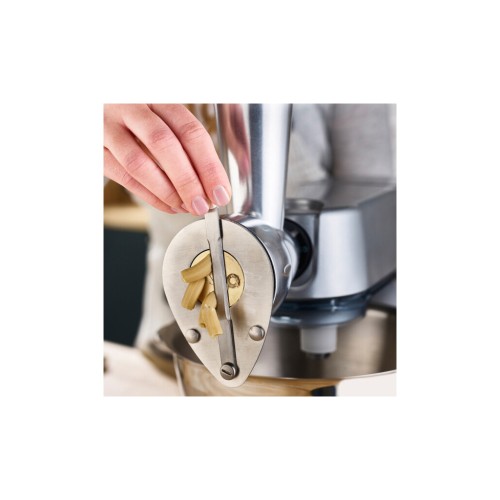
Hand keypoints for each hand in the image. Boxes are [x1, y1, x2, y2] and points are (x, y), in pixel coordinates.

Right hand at [104, 104, 231, 214]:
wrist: (95, 106)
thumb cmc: (135, 116)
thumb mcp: (162, 117)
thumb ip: (186, 144)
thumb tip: (212, 182)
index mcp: (157, 98)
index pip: (189, 131)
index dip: (208, 165)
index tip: (220, 190)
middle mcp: (131, 108)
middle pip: (165, 145)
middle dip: (188, 181)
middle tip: (203, 204)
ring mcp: (108, 127)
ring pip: (139, 163)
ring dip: (168, 191)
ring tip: (185, 207)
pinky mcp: (96, 148)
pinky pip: (124, 177)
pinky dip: (149, 196)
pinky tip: (167, 205)